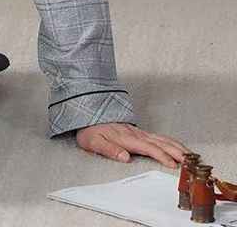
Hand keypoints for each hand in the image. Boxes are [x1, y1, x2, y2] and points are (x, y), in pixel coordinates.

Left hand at [76, 123, 191, 168]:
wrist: (89, 115)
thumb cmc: (91, 131)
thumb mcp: (94, 142)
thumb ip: (109, 149)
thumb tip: (124, 157)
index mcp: (126, 138)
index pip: (148, 147)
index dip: (162, 156)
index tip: (173, 165)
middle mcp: (135, 134)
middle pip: (160, 142)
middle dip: (177, 152)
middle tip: (191, 162)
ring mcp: (138, 132)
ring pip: (162, 139)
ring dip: (177, 146)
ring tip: (191, 156)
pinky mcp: (139, 132)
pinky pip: (159, 136)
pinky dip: (172, 142)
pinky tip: (178, 146)